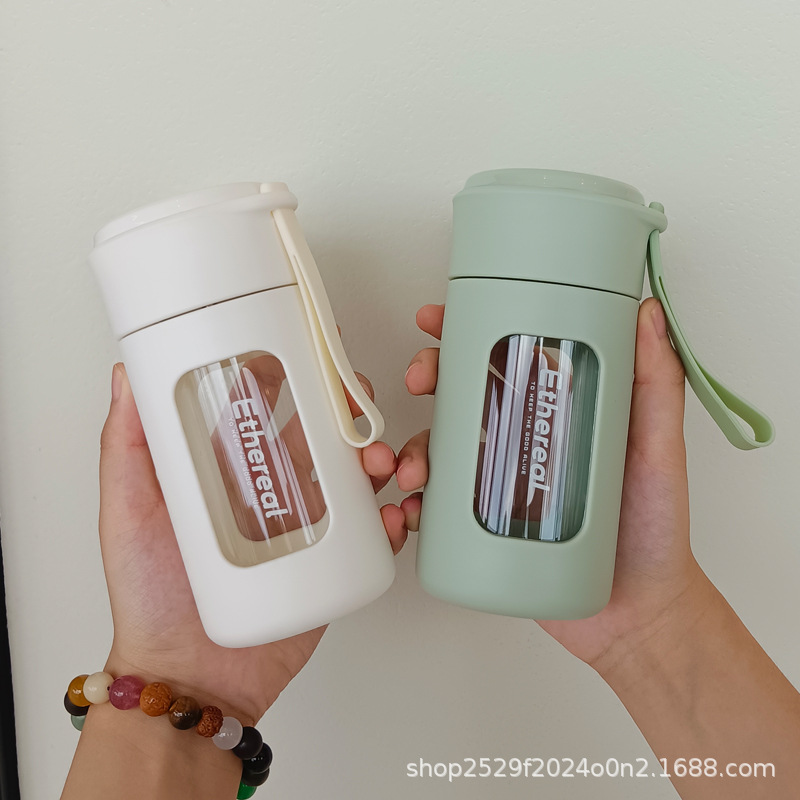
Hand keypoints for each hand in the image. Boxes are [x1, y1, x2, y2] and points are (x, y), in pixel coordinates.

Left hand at [99, 363, 407, 726]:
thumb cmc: (152, 600)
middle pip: (319, 436)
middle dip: (344, 411)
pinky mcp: (330, 566)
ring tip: (376, 461)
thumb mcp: (128, 513)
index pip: (264, 410)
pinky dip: (389, 518)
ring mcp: (305, 528)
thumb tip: (127, 377)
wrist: (191, 679)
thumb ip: (127, 446)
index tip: (302, 349)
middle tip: (354, 401)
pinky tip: (389, 513)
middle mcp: (271, 493)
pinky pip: (371, 534)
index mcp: (229, 473)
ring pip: (354, 478)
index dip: (287, 376)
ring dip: (375, 458)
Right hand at [398, 299, 703, 672]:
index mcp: (557, 412)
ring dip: (413, 447)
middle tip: (421, 381)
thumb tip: (648, 317)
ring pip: (440, 449)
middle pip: (462, 395)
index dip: (465, 333)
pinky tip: (411, 509)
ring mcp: (502, 484)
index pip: (507, 359)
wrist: (639, 613)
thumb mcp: (660, 448)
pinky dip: (414, 504)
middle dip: (428, 379)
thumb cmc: (655, 531)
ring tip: (416, 467)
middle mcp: (523, 441)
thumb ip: (656, 386)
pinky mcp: (486, 526)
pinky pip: (438, 508)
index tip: (438, 320)